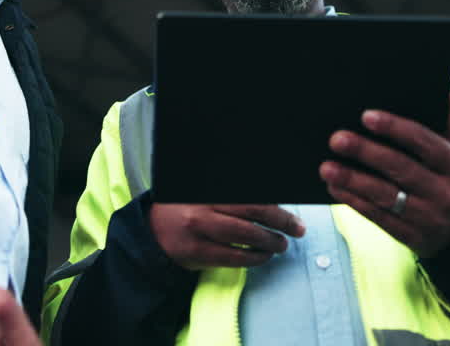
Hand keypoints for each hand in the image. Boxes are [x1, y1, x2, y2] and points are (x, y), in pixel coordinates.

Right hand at [148, 203, 305, 269]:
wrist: (152, 231)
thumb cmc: (185, 208)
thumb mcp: (203, 193)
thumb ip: (231, 194)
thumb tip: (271, 200)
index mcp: (208, 190)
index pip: (251, 197)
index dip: (277, 207)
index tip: (294, 216)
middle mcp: (203, 208)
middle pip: (252, 213)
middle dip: (281, 223)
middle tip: (297, 230)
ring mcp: (199, 231)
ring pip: (245, 237)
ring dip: (269, 243)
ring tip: (281, 245)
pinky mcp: (197, 253)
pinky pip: (233, 258)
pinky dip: (253, 258)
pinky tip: (262, 257)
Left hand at [319, 92, 449, 256]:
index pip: (427, 144)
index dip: (396, 129)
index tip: (367, 116)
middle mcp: (446, 195)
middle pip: (401, 169)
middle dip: (366, 152)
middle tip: (337, 139)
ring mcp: (429, 219)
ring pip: (385, 196)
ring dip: (353, 181)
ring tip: (327, 168)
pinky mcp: (411, 237)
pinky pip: (378, 217)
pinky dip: (354, 201)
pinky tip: (335, 188)